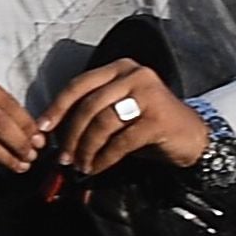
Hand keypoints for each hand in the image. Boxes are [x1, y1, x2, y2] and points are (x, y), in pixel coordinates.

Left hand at [36, 59, 203, 177]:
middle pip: (88, 105)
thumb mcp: (118, 110)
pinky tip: (97, 167)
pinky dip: (104, 158)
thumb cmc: (148, 125)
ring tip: (80, 164)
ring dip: (86, 148)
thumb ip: (91, 113)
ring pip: (103, 123)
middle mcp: (134, 75)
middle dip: (70, 135)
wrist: (192, 137)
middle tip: (63, 157)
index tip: (43, 128)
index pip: (79, 84)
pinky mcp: (158, 118)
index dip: (57, 107)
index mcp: (119, 68)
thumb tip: (53, 133)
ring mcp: (149, 94)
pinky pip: (120, 141)